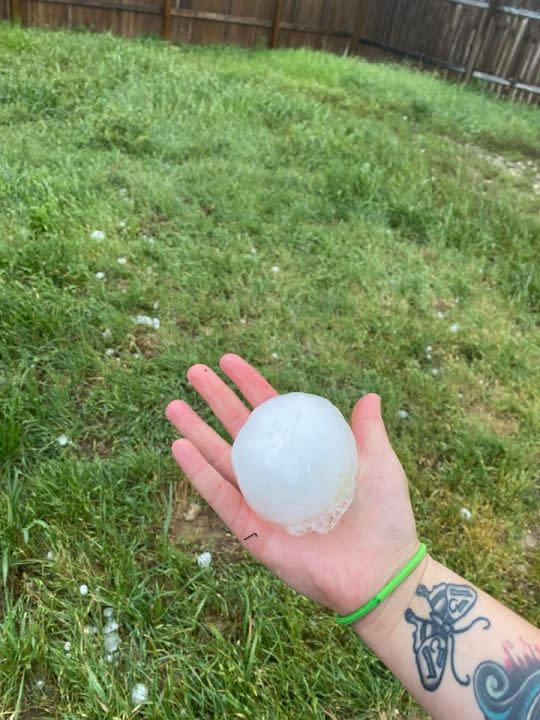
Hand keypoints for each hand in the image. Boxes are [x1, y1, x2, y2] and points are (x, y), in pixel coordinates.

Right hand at [166, 354, 418, 624]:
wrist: (383, 571)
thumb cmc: (385, 518)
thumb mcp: (379, 464)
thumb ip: (368, 431)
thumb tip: (369, 395)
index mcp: (303, 458)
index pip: (270, 414)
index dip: (248, 386)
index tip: (227, 360)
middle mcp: (277, 478)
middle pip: (238, 431)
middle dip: (214, 401)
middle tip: (192, 372)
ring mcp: (261, 504)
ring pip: (220, 461)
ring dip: (195, 433)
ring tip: (173, 406)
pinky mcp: (252, 532)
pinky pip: (220, 498)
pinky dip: (199, 474)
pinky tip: (180, 447)